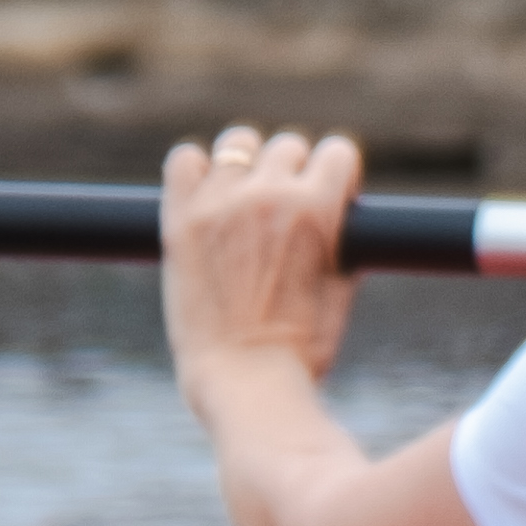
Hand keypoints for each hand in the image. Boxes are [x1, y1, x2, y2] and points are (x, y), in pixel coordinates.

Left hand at [159, 124, 363, 404]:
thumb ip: (343, 236)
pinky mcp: (181, 220)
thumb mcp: (344, 287)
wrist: (246, 383)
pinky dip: (195, 172)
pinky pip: (184, 160)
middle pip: (288, 147)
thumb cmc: (302, 348)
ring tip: (243, 204)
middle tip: (284, 217)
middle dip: (293, 176)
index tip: (328, 204)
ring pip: (238, 143)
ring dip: (246, 166)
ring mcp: (220, 204)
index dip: (336, 180)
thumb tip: (340, 209)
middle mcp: (268, 195)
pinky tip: (205, 200)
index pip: (337, 151)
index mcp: (317, 208)